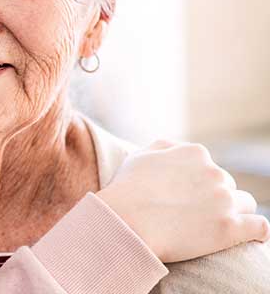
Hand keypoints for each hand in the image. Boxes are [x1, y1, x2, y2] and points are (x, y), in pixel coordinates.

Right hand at [96, 139, 269, 262]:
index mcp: (196, 153)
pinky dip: (257, 230)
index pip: (210, 167)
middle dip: (215, 198)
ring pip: (246, 204)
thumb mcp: (140, 155)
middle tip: (193, 215)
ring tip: (215, 225)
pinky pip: (260, 227)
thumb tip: (179, 149)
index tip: (186, 197)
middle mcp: (214, 172)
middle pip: (228, 186)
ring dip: (234, 212)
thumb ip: (165, 146)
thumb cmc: (127, 189)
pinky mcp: (230, 228)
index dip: (199, 184)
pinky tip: (251, 235)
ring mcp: (224, 200)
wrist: (125, 221)